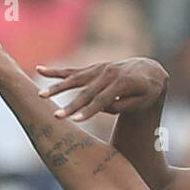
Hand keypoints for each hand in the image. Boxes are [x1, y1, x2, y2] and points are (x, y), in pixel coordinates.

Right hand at [37, 57, 168, 122]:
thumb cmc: (147, 91)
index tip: (75, 121)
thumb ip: (124, 106)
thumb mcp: (143, 101)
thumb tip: (104, 108)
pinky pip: (72, 71)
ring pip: (75, 80)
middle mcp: (109, 73)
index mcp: (123, 83)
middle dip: (70, 105)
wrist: (150, 69)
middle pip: (86, 92)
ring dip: (57, 88)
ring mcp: (100, 69)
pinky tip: (39, 70)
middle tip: (56, 116)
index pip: (102, 100)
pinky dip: (56, 72)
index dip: (89, 111)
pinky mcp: (93, 68)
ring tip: (41, 95)